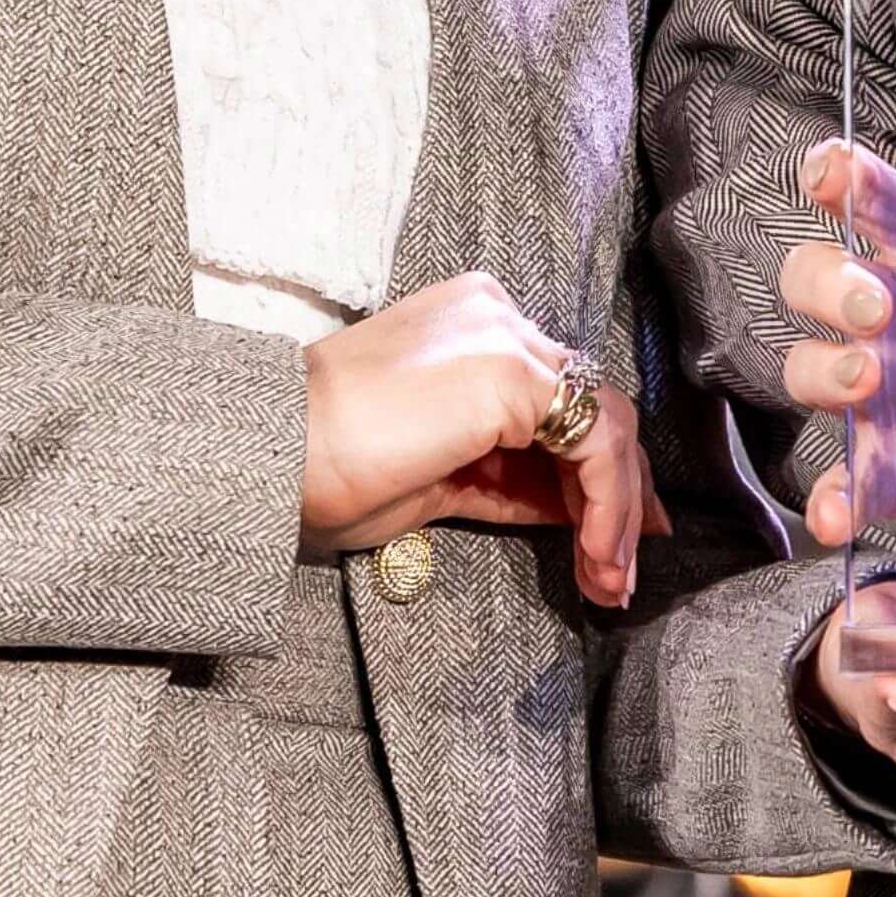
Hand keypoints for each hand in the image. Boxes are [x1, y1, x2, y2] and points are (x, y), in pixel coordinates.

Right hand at [299, 273, 655, 608]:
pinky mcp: (512, 374)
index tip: (611, 534)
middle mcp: (496, 317)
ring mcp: (506, 339)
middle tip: (619, 569)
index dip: (594, 471)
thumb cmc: (331, 469)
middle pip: (589, 406)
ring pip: (603, 423)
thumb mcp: (443, 476)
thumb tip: (575, 508)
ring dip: (616, 510)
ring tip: (607, 579)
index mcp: (471, 327)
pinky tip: (592, 553)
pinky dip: (606, 504)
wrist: (276, 455)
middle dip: (618, 494)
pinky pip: (593, 442)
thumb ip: (511, 477)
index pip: (558, 399)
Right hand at [783, 137, 895, 550]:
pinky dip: (832, 498)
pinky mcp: (890, 463)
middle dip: (831, 282)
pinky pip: (844, 480)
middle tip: (875, 307)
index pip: (877, 200)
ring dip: (824, 371)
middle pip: (816, 276)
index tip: (835, 173)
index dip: (845, 177)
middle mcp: (892, 316)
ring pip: (810, 366)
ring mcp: (882, 391)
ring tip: (865, 382)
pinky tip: (838, 513)